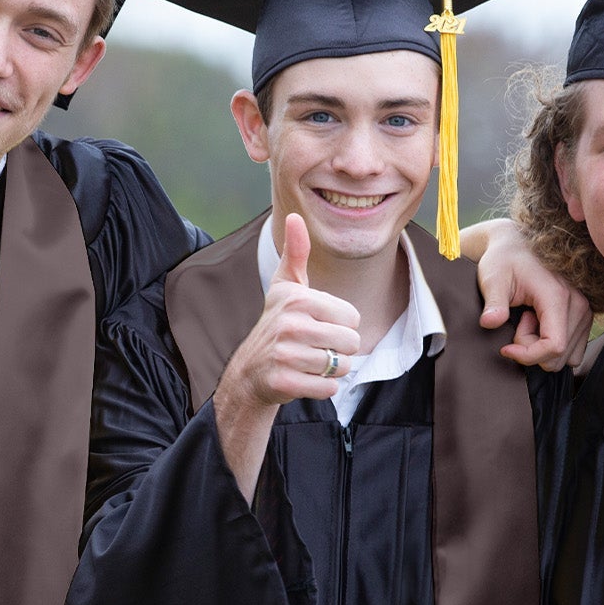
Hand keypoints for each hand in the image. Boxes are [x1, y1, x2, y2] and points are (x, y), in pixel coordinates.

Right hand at [211, 215, 360, 499]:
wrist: (250, 370)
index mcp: (297, 299)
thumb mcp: (285, 287)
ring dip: (333, 370)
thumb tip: (295, 216)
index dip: (341, 326)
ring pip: (342, 367)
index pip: (352, 317)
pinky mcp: (284, 381)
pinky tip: (305, 379)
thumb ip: (296, 253)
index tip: (318, 327)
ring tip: (310, 363)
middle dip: (340, 351)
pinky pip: (329, 388)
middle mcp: (289, 325)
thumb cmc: (277, 324)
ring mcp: (285, 354)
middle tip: (315, 348)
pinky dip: (323, 388)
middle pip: (351, 343)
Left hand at [467, 218, 591, 370]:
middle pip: (559, 354)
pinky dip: (552, 344)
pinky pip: (572, 348)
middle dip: (532, 349)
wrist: (517, 246)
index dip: (528, 355)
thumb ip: (493, 302)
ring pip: (566, 355)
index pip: (554, 346)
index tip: (506, 348)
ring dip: (542, 346)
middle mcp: (578, 304)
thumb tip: (490, 322)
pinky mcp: (584, 315)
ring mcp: (585, 310)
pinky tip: (538, 323)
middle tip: (519, 321)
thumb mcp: (493, 279)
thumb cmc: (504, 260)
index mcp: (557, 296)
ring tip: (528, 319)